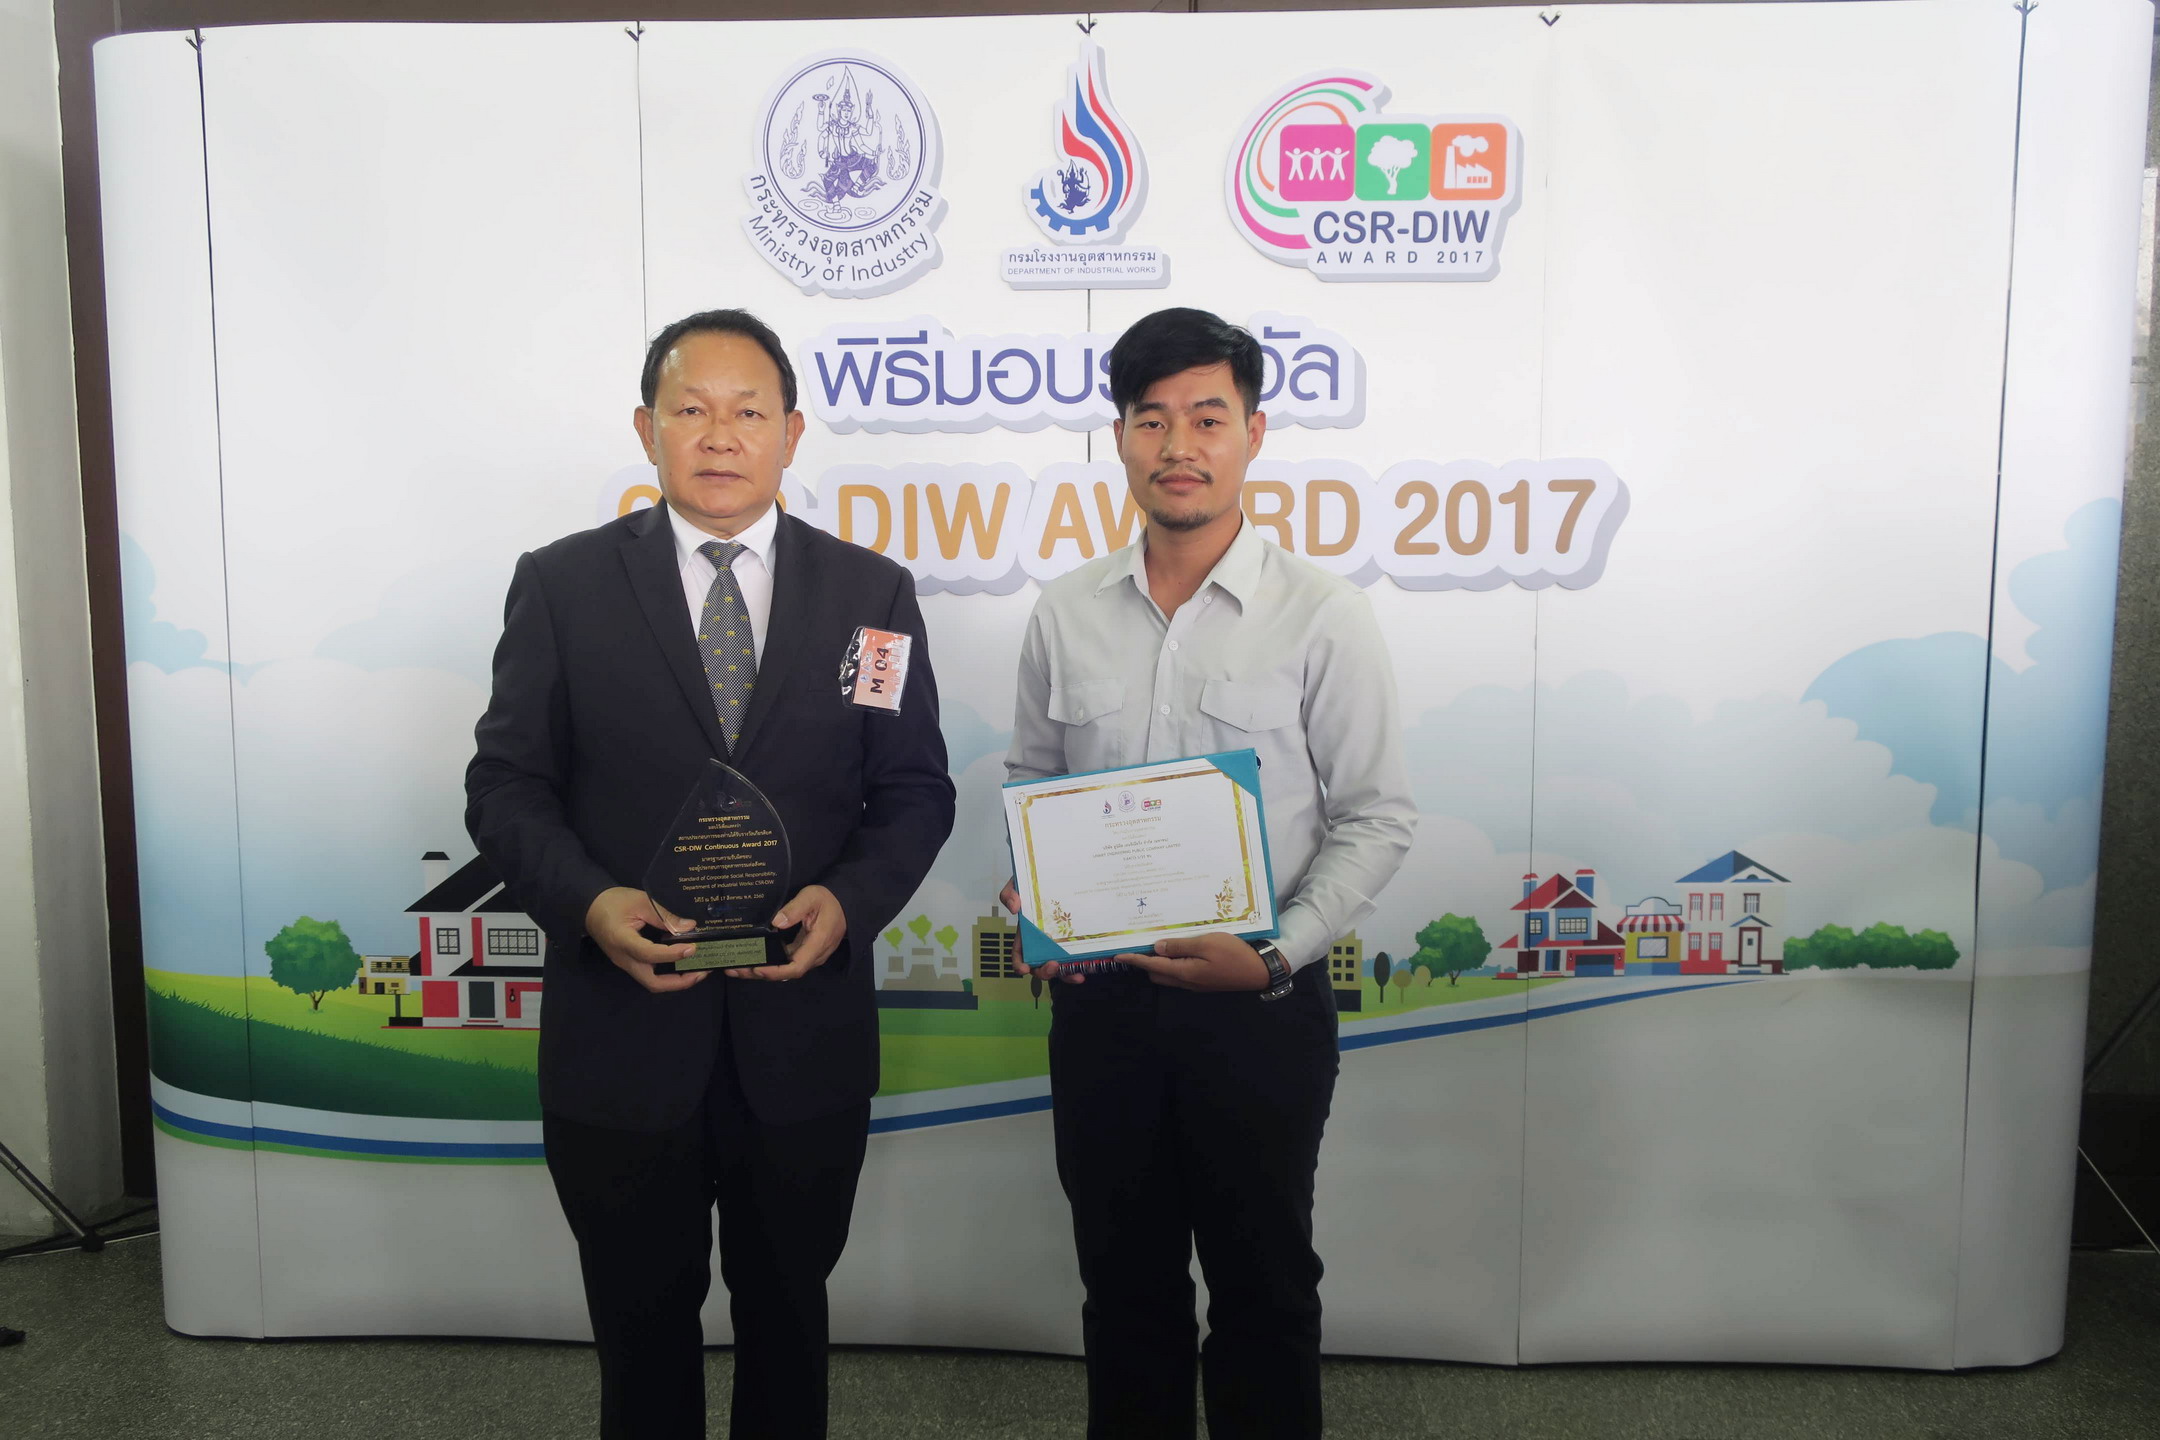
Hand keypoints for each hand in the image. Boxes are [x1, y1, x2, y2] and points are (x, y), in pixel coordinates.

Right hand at [586, 887, 704, 993]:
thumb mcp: (641, 901)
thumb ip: (665, 916)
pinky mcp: (630, 962)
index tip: (692, 947)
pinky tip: (682, 963)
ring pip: (652, 982)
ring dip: (676, 981)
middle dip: (680, 981)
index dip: (672, 954)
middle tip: (702, 971)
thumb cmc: (613, 901)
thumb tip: (690, 927)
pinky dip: (668, 974)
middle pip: (653, 983)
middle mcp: (624, 959)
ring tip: (697, 970)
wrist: (590, 907)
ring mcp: (626, 964)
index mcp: (622, 941)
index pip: (649, 954)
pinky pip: (650, 974)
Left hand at [730, 884, 846, 980]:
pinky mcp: (805, 952)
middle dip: (760, 974)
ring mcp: (810, 956)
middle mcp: (815, 955)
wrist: (845, 904)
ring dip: (762, 971)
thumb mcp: (812, 897)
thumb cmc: (828, 899)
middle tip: (734, 969)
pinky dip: (769, 963)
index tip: (756, 968)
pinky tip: (753, 959)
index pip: (796, 967)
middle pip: (787, 973)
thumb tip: (776, 922)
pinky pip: (786, 963)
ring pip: (785, 970)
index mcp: (818, 943)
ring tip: (737, 967)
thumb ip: (795, 909)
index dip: (775, 971)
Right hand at [996, 879, 1086, 984]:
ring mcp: (1060, 945)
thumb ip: (1009, 893)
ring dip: (1067, 975)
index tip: (1024, 968)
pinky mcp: (1076, 942)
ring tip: (1077, 974)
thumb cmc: (1034, 884)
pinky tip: (1090, 964)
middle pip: (1040, 966)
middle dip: (1045, 972)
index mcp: (1026, 935)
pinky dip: (1082, 965)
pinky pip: (1078, 958)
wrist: (1059, 876)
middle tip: (1054, 966)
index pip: (1019, 954)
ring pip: (1061, 968)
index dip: (1019, 964)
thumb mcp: (1017, 884)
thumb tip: (1014, 908)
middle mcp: (1042, 944)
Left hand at [1124, 933, 1272, 991]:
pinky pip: (1180, 974)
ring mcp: (1196, 983)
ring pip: (1168, 975)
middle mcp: (1186, 981)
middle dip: (1144, 962)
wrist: (1259, 971)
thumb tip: (1157, 947)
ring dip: (1159, 963)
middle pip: (1157, 974)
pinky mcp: (1204, 981)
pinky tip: (1177, 950)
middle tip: (1137, 944)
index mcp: (1184, 972)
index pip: (1152, 966)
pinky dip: (1172, 963)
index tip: (1118, 955)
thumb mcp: (1207, 943)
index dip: (1134, 960)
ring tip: (1155, 944)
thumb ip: (1180, 946)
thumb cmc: (1234, 954)